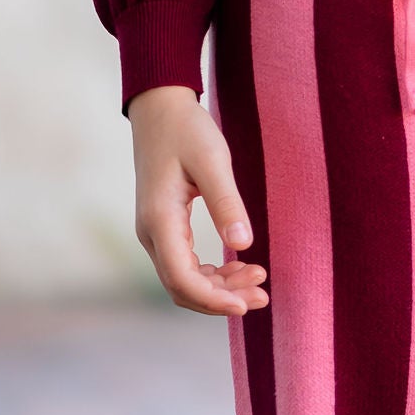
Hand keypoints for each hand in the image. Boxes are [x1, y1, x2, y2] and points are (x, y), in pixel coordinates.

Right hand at [129, 85, 268, 316]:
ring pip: (185, 280)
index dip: (213, 299)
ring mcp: (155, 233)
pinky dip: (213, 275)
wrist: (160, 109)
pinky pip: (186, 266)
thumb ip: (226, 202)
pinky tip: (240, 267)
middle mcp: (151, 233)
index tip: (245, 305)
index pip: (182, 278)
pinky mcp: (165, 229)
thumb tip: (242, 244)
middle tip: (263, 295)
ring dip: (220, 288)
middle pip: (182, 288)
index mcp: (159, 219)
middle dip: (222, 299)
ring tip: (258, 278)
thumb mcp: (213, 160)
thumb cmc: (186, 130)